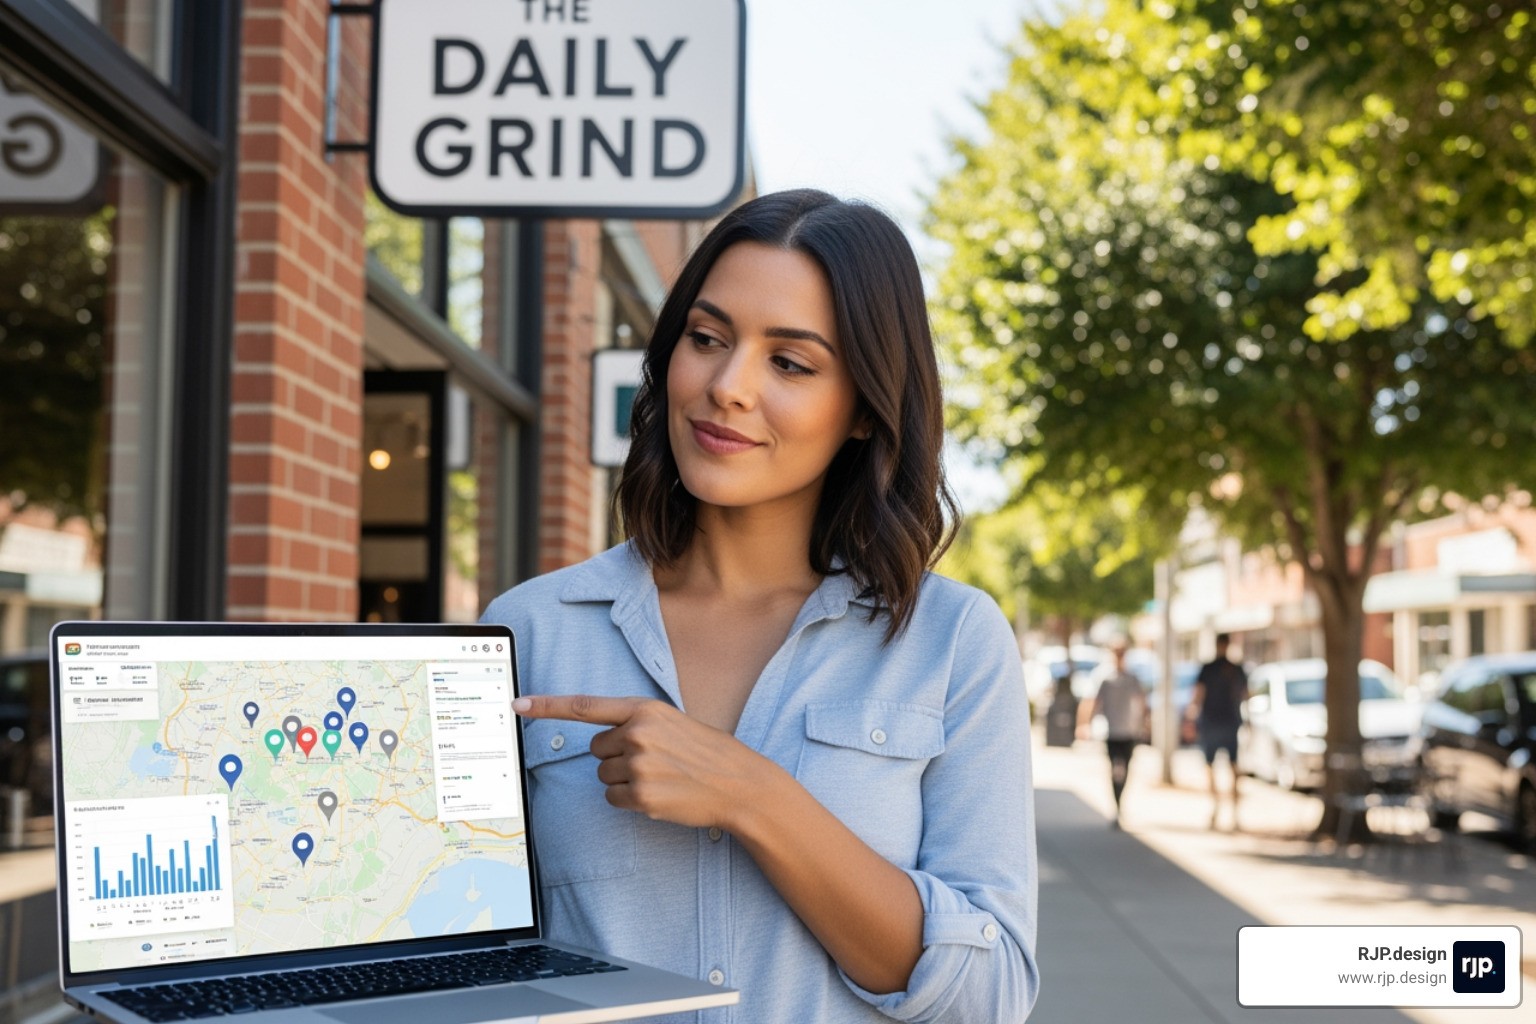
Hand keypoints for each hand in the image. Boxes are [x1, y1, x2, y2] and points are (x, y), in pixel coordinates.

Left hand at [512, 694, 764, 830]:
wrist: (738, 783)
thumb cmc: (706, 752)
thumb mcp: (673, 722)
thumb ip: (637, 723)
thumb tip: (601, 741)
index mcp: (644, 709)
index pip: (585, 706)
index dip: (547, 706)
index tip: (517, 704)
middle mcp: (637, 733)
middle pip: (596, 749)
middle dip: (616, 757)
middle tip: (654, 761)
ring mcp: (638, 765)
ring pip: (604, 776)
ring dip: (625, 780)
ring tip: (661, 777)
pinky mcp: (641, 795)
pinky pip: (614, 799)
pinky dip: (630, 801)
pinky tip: (659, 795)